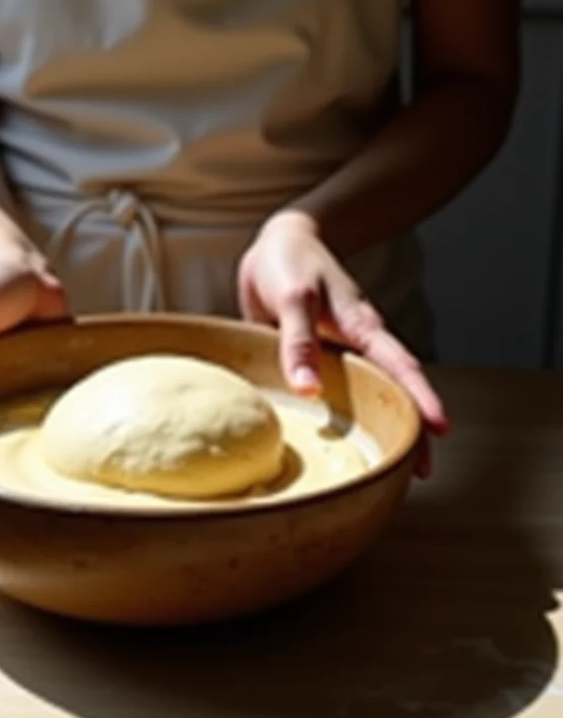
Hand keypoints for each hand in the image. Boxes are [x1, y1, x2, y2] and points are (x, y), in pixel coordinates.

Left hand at [237, 210, 448, 477]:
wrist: (278, 244)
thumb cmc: (292, 263)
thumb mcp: (295, 298)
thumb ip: (299, 341)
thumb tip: (309, 389)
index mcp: (362, 328)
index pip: (400, 368)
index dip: (421, 400)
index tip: (439, 431)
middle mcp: (355, 347)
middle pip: (391, 392)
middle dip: (409, 429)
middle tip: (418, 473)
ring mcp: (336, 356)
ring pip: (362, 398)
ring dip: (374, 428)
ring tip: (384, 468)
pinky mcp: (313, 361)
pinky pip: (329, 394)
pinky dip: (336, 418)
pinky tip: (331, 441)